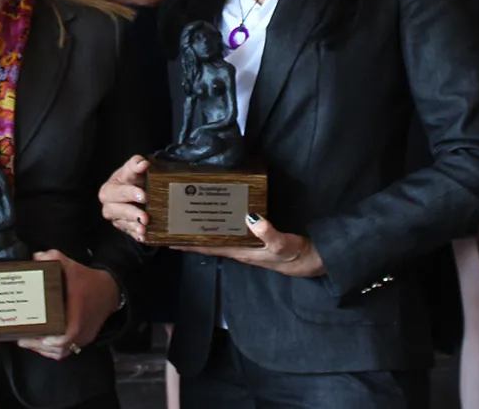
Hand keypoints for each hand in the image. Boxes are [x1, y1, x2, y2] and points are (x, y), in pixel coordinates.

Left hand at [16, 250, 119, 359]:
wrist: (110, 289)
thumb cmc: (88, 280)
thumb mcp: (72, 266)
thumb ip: (54, 258)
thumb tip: (37, 257)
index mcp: (78, 316)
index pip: (67, 336)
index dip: (53, 341)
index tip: (39, 338)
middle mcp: (82, 331)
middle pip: (60, 348)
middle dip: (39, 346)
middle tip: (22, 339)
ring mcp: (84, 337)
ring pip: (63, 352)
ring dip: (45, 350)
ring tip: (28, 342)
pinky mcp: (84, 339)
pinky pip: (68, 350)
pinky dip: (54, 350)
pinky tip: (42, 344)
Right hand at [99, 155, 148, 243]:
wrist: (138, 188)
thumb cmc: (133, 178)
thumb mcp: (133, 169)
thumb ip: (136, 164)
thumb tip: (143, 163)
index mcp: (108, 190)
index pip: (116, 192)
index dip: (129, 194)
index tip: (144, 196)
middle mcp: (109, 206)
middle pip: (116, 211)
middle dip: (131, 214)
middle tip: (145, 217)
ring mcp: (117, 219)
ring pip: (123, 224)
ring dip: (134, 227)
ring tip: (145, 229)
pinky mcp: (125, 228)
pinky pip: (130, 233)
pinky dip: (137, 235)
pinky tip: (145, 237)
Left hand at [178, 214, 324, 277]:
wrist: (309, 261)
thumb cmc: (294, 255)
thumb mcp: (282, 244)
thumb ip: (268, 233)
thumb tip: (251, 218)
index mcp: (241, 252)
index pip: (209, 247)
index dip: (189, 244)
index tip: (169, 239)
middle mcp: (239, 250)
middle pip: (208, 242)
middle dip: (190, 235)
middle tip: (172, 223)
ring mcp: (245, 246)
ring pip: (218, 237)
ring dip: (203, 230)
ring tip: (187, 218)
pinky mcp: (253, 240)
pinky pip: (230, 232)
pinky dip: (220, 226)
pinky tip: (217, 217)